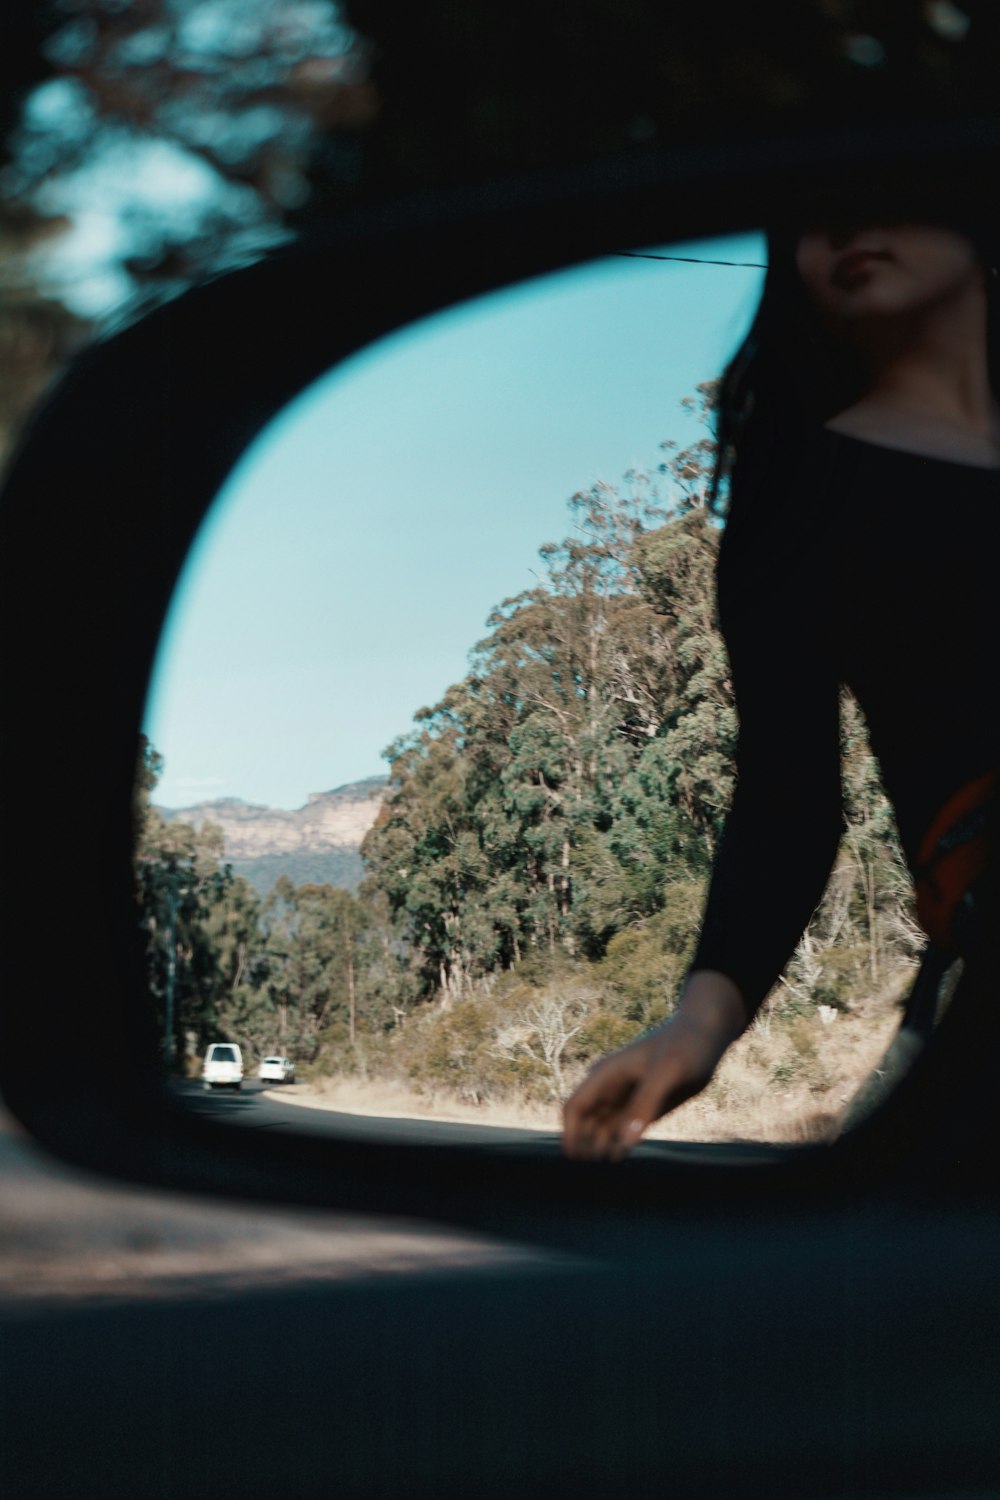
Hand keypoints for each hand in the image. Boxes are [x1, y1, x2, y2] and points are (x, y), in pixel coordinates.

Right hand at [561, 971, 746, 1160]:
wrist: (708, 1034)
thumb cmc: (686, 1045)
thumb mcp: (668, 1072)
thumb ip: (645, 1105)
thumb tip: (623, 1144)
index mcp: (608, 1075)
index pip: (575, 1107)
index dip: (571, 1133)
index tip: (576, 1159)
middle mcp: (613, 1088)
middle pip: (586, 1122)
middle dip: (585, 1144)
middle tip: (595, 1170)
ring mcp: (629, 1098)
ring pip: (603, 1128)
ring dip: (601, 1147)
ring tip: (606, 1168)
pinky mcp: (645, 1107)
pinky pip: (623, 1129)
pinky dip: (619, 1144)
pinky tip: (621, 1157)